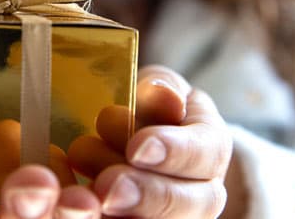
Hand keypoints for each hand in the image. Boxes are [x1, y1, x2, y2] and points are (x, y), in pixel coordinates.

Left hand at [68, 65, 231, 217]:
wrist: (146, 138)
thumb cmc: (150, 107)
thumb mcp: (156, 87)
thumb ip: (160, 91)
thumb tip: (165, 96)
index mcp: (211, 146)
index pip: (204, 153)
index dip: (173, 152)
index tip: (138, 148)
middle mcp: (204, 191)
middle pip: (187, 203)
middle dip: (146, 194)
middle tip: (108, 186)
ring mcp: (178, 216)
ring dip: (126, 213)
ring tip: (91, 196)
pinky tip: (83, 207)